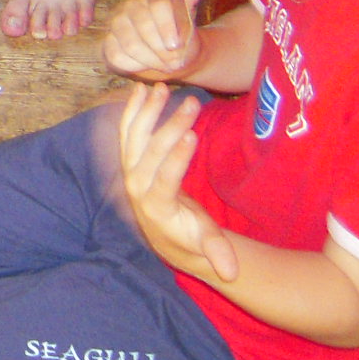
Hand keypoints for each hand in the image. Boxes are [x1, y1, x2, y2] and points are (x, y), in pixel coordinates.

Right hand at [103, 0, 201, 80]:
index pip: (158, 4)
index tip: (176, 45)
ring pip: (130, 44)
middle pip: (143, 25)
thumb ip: (189, 10)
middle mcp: (131, 6)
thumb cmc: (181, 39)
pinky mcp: (108, 41)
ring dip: (151, 61)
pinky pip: (117, 56)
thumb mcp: (189, 26)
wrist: (171, 56)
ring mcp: (117, 23)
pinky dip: (136, 66)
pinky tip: (147, 65)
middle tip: (175, 62)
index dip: (167, 26)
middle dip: (161, 49)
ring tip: (165, 66)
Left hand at [118, 83, 238, 281]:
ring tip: (163, 88)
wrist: (163, 234)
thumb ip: (217, 252)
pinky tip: (141, 89)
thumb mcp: (206, 244)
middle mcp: (136, 185)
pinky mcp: (127, 158)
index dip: (176, 157)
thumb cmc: (190, 236)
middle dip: (171, 125)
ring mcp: (129, 169)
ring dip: (148, 110)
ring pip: (135, 135)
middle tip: (193, 102)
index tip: (191, 134)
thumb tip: (231, 271)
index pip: (165, 177)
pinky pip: (127, 130)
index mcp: (156, 205)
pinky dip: (132, 109)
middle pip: (152, 150)